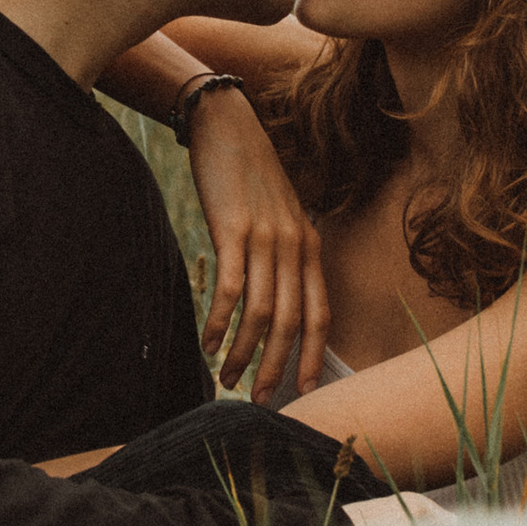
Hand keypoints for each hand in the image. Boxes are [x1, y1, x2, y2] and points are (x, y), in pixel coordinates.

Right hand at [185, 91, 330, 398]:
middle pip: (290, 323)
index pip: (319, 315)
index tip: (304, 390)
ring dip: (243, 353)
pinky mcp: (233, 230)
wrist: (228, 127)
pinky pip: (230, 289)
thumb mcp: (280, 216)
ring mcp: (265, 239)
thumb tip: (278, 302)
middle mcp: (293, 246)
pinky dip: (219, 322)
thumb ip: (284, 256)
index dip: (312, 356)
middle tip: (260, 399)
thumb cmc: (250, 176)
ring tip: (225, 376)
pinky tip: (208, 341)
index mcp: (309, 247)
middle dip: (276, 367)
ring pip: (260, 313)